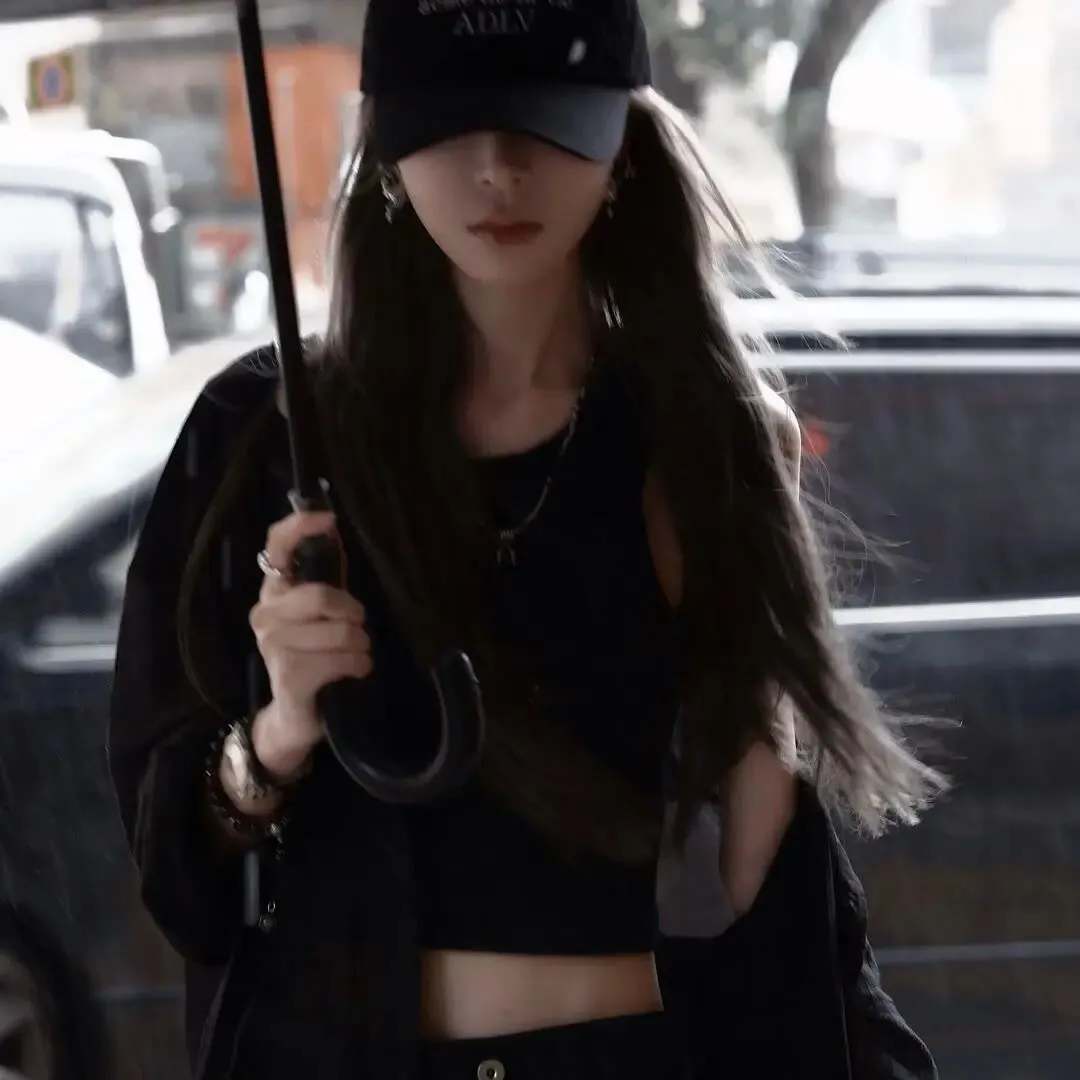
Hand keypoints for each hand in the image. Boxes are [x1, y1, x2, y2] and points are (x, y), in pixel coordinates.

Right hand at [248, 510, 371, 771]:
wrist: (299, 715)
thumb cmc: (316, 655)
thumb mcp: (322, 612)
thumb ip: (325, 575)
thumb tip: (331, 526)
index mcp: (274, 592)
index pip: (275, 547)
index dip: (300, 527)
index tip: (328, 519)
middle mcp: (264, 614)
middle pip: (321, 595)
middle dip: (353, 613)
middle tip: (356, 629)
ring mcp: (273, 646)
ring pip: (341, 632)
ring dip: (360, 646)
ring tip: (352, 656)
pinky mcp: (289, 675)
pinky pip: (343, 660)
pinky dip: (359, 666)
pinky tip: (351, 674)